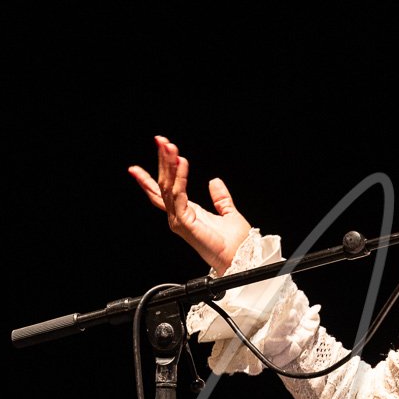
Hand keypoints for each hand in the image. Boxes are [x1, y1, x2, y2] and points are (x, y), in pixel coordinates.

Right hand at [128, 136, 251, 271]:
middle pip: (164, 184)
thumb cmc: (236, 243)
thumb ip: (221, 198)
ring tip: (169, 147)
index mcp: (188, 213)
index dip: (159, 171)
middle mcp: (179, 216)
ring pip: (167, 188)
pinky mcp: (185, 223)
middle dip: (162, 161)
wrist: (242, 258)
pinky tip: (182, 163)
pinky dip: (180, 178)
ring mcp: (179, 220)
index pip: (166, 189)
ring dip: (168, 165)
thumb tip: (215, 181)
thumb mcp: (229, 213)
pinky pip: (178, 196)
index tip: (156, 153)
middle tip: (161, 140)